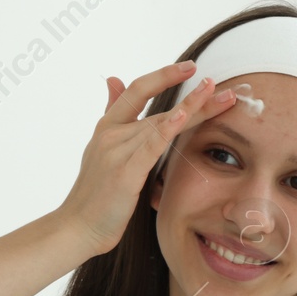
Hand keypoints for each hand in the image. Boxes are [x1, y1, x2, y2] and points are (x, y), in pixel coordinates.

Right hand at [54, 60, 236, 258]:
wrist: (76, 228)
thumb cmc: (93, 196)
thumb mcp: (101, 149)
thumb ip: (111, 114)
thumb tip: (113, 79)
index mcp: (107, 128)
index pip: (137, 91)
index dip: (163, 75)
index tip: (190, 67)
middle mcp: (111, 134)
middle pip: (158, 108)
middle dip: (194, 97)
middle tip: (220, 83)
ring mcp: (117, 152)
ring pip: (161, 123)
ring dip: (194, 109)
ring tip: (220, 96)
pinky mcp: (125, 173)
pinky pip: (151, 146)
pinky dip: (167, 129)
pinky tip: (183, 116)